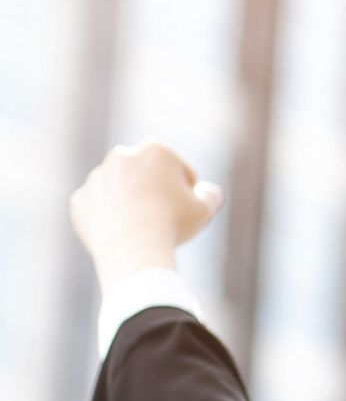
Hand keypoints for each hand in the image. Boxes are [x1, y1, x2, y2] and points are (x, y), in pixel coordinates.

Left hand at [69, 140, 223, 294]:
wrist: (132, 249)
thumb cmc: (173, 225)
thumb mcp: (204, 211)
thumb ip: (210, 197)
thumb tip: (208, 192)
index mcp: (156, 151)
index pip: (178, 168)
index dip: (187, 189)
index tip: (188, 208)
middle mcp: (122, 156)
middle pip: (145, 174)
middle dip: (153, 189)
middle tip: (164, 217)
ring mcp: (97, 177)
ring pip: (118, 190)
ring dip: (129, 203)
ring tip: (142, 229)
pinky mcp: (80, 200)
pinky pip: (97, 209)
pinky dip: (108, 219)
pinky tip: (121, 235)